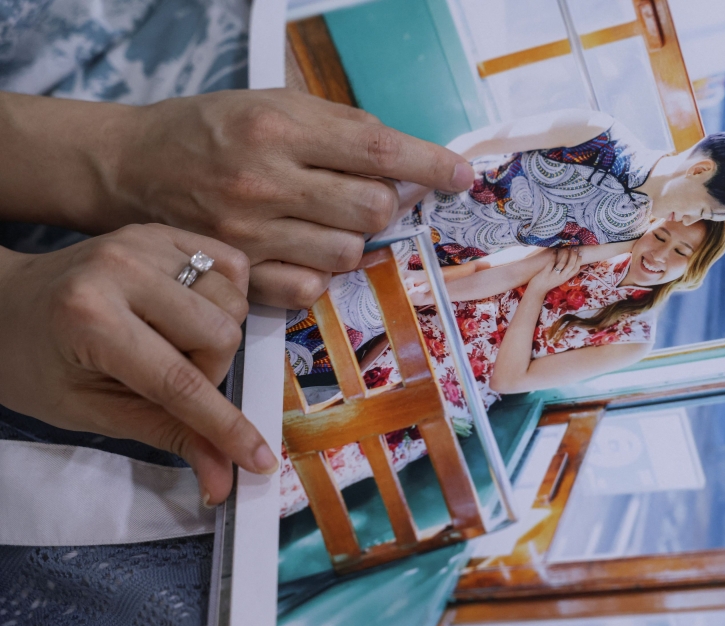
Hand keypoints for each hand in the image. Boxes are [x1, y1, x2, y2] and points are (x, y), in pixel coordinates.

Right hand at [0, 90, 475, 308]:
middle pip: (373, 209)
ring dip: (351, 238)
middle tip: (364, 194)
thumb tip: (408, 162)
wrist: (132, 167)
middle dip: (384, 203)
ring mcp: (250, 235)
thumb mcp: (273, 105)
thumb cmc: (212, 130)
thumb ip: (342, 130)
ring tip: (321, 220)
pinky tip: (301, 251)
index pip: (377, 150)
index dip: (430, 164)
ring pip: (348, 253)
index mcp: (278, 129)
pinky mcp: (239, 274)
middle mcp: (264, 182)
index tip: (462, 174)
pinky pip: (311, 290)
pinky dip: (319, 274)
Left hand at [0, 224, 271, 504]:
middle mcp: (121, 268)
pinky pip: (231, 264)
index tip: (259, 460)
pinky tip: (192, 310)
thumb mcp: (90, 411)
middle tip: (170, 377)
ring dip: (217, 335)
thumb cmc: (36, 364)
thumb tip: (224, 478)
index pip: (180, 381)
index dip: (225, 427)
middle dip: (210, 371)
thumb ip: (165, 435)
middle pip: (222, 335)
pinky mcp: (161, 231)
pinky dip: (226, 295)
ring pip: (233, 300)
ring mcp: (144, 241)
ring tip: (174, 342)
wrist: (3, 304)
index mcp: (90, 319)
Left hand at [527, 248, 582, 293]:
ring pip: (562, 264)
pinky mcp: (546, 273)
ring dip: (565, 255)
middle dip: (574, 256)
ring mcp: (553, 275)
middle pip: (571, 266)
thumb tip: (584, 267)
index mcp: (565, 278)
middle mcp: (561, 277)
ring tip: (567, 248)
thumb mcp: (563, 279)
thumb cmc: (551, 283)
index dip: (579, 261)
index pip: (575, 269)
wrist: (538, 290)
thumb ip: (571, 273)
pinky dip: (554, 256)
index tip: (580, 253)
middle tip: (575, 248)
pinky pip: (551, 263)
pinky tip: (555, 250)